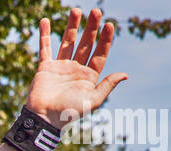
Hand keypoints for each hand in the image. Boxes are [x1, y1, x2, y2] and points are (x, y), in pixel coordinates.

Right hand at [27, 8, 126, 127]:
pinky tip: (45, 21)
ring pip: (68, 42)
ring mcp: (60, 67)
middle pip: (86, 44)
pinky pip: (45, 48)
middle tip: (96, 11)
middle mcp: (76, 70)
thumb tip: (125, 75)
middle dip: (91, 28)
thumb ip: (107, 86)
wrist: (45, 119)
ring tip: (76, 10)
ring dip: (72, 26)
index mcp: (88, 77)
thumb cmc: (69, 113)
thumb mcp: (93, 101)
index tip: (109, 25)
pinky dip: (45, 35)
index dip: (105, 40)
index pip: (100, 54)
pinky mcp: (46, 68)